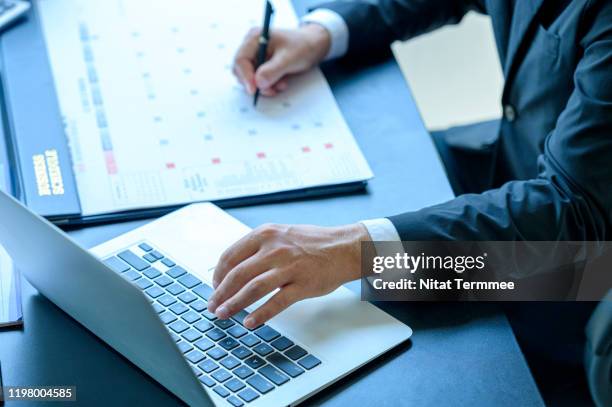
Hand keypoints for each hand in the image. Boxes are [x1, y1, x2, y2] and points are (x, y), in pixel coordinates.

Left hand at [208, 223, 370, 327]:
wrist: (345, 247)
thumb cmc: (313, 243)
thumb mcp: (281, 234)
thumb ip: (258, 247)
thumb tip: (233, 268)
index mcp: (266, 234)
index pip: (231, 256)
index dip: (218, 275)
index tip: (215, 287)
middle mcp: (275, 248)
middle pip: (238, 274)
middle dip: (221, 293)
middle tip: (213, 306)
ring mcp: (289, 267)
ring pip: (253, 288)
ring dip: (234, 304)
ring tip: (224, 314)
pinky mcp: (303, 284)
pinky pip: (276, 302)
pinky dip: (260, 314)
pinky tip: (250, 322)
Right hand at [232, 24, 330, 96]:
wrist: (314, 45)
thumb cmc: (303, 46)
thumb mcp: (289, 58)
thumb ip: (273, 70)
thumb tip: (258, 83)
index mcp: (255, 38)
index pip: (241, 60)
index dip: (245, 76)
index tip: (254, 90)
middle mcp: (252, 46)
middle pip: (242, 70)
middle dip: (255, 83)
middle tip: (270, 90)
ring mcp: (257, 56)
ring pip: (250, 78)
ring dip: (264, 86)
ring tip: (280, 85)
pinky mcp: (263, 65)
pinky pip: (259, 80)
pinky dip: (269, 85)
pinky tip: (281, 83)